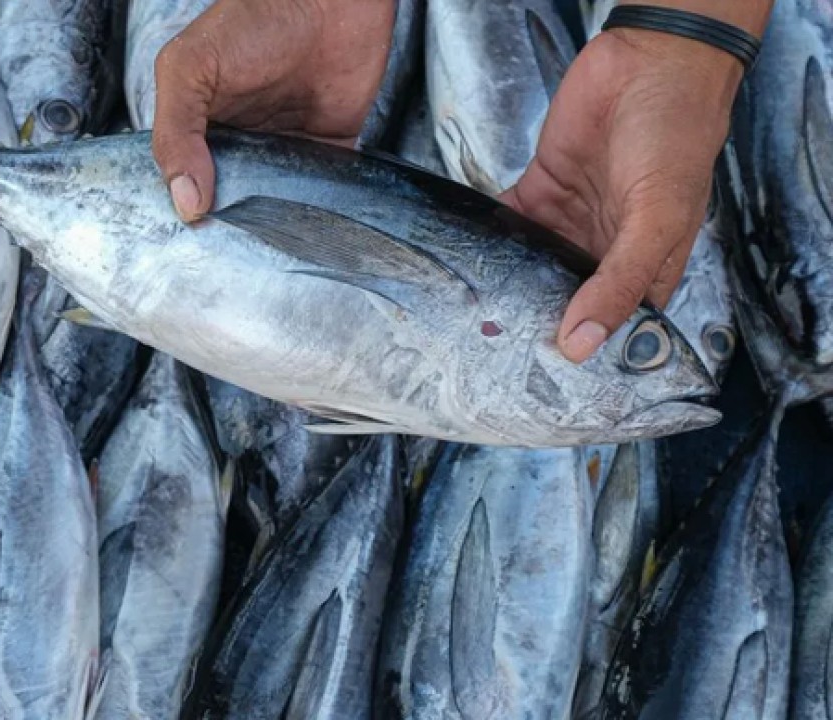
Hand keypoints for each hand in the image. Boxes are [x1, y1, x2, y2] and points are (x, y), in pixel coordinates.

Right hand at [151, 0, 395, 219]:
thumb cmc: (256, 18)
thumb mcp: (191, 68)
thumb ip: (176, 133)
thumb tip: (185, 202)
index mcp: (197, 125)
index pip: (180, 180)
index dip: (181, 206)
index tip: (190, 229)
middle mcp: (238, 142)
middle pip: (226, 200)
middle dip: (226, 223)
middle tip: (228, 244)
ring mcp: (282, 149)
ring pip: (271, 205)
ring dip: (271, 224)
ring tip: (268, 239)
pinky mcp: (326, 152)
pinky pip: (319, 195)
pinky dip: (316, 210)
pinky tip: (308, 222)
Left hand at [501, 26, 749, 362]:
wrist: (647, 61)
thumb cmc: (674, 134)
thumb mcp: (657, 216)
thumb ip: (619, 281)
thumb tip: (582, 345)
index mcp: (647, 266)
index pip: (612, 325)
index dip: (582, 351)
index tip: (540, 383)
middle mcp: (605, 250)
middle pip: (564, 302)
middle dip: (531, 323)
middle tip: (489, 358)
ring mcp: (571, 222)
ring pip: (530, 269)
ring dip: (503, 288)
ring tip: (468, 321)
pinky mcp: (539, 192)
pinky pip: (507, 227)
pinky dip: (486, 242)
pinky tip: (460, 263)